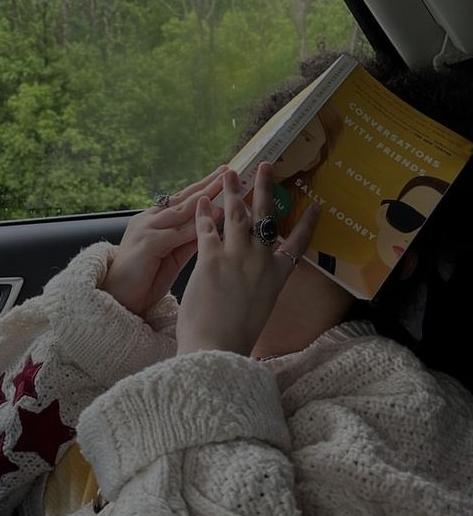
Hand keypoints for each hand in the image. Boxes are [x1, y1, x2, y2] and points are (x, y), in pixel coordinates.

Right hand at [101, 166, 226, 316]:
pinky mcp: (148, 243)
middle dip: (206, 185)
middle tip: (227, 170)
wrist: (117, 298)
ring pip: (181, 211)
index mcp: (152, 221)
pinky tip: (215, 217)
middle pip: (182, 199)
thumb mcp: (171, 256)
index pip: (181, 200)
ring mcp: (146, 229)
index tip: (221, 177)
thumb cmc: (143, 280)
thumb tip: (211, 226)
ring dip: (205, 197)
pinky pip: (178, 233)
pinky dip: (198, 224)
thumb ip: (187, 240)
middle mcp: (147, 220)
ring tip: (225, 186)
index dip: (201, 188)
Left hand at [176, 163, 319, 355]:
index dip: (307, 223)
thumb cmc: (236, 337)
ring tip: (229, 172)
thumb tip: (257, 283)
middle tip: (265, 165)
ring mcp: (238, 258)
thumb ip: (261, 288)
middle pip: (266, 217)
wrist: (217, 350)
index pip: (298, 243)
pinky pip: (207, 228)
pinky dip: (203, 213)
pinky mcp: (211, 259)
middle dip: (265, 188)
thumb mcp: (260, 309)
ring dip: (232, 191)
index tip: (315, 205)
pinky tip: (200, 201)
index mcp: (278, 277)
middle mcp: (262, 262)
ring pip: (236, 215)